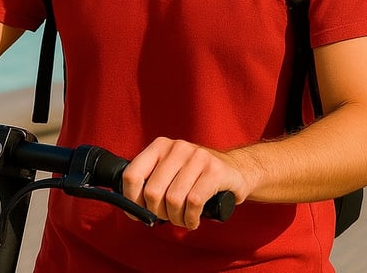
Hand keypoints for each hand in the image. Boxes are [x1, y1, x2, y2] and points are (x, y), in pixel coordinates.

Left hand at [122, 137, 248, 229]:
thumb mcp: (171, 172)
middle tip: (168, 217)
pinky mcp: (214, 170)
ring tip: (183, 219)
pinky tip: (193, 220)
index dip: (131, 200)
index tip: (140, 213)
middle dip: (158, 213)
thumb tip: (131, 209)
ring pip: (174, 199)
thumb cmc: (196, 177)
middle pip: (153, 192)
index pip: (132, 174)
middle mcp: (177, 147)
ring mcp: (197, 156)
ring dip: (176, 219)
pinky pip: (194, 203)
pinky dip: (191, 219)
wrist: (236, 169)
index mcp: (160, 146)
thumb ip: (151, 183)